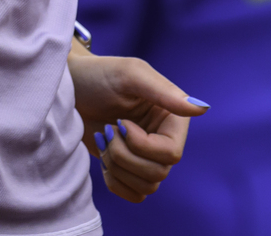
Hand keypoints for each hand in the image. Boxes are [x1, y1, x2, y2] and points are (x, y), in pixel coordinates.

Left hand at [68, 51, 208, 202]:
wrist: (68, 89)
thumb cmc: (98, 75)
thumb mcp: (130, 74)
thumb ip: (164, 91)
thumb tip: (201, 108)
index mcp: (171, 118)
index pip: (172, 153)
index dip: (143, 146)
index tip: (121, 123)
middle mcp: (163, 139)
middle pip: (158, 173)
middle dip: (124, 156)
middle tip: (107, 130)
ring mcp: (146, 156)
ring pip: (147, 187)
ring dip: (117, 167)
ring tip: (104, 139)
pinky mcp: (129, 169)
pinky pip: (134, 195)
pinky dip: (115, 182)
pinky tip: (104, 156)